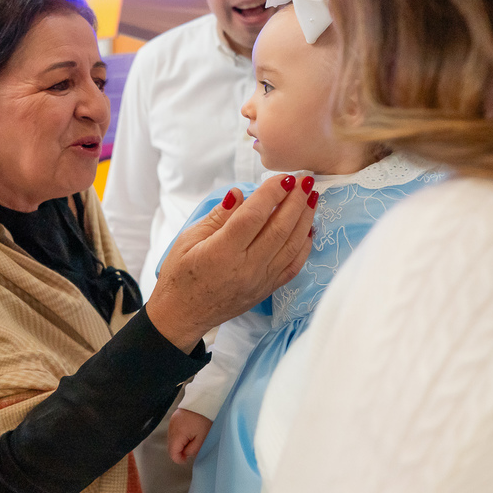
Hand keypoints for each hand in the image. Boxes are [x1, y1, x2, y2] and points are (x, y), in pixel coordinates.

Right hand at [146, 174, 314, 351]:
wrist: (183, 315)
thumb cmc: (180, 275)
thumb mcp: (188, 240)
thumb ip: (217, 217)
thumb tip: (239, 194)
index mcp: (221, 252)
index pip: (253, 217)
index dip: (271, 194)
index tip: (285, 177)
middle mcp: (245, 268)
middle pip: (279, 229)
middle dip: (296, 201)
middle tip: (306, 179)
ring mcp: (259, 281)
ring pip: (291, 246)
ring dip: (305, 219)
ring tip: (312, 197)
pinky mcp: (266, 290)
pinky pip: (292, 266)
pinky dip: (304, 246)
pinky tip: (308, 228)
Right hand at [168, 409, 212, 463]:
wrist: (204, 401)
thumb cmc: (205, 420)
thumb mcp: (202, 439)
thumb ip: (192, 450)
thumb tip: (185, 454)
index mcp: (177, 434)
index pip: (172, 453)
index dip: (179, 459)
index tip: (187, 459)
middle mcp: (171, 428)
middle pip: (171, 446)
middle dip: (180, 450)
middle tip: (192, 447)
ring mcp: (171, 422)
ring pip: (172, 439)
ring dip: (180, 442)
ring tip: (192, 438)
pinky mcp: (174, 418)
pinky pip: (174, 431)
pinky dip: (180, 435)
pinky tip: (189, 431)